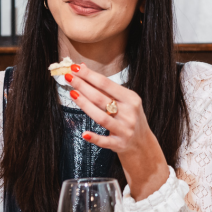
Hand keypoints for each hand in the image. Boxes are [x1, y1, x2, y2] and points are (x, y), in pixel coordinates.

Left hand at [65, 62, 169, 199]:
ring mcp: (125, 129)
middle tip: (69, 77)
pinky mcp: (120, 144)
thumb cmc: (129, 117)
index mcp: (131, 98)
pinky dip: (95, 138)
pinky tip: (84, 133)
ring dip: (85, 105)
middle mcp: (129, 113)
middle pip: (101, 98)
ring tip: (72, 94)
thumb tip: (83, 68)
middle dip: (83, 86)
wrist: (141, 143)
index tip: (75, 68)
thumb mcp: (124, 100)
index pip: (106, 84)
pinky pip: (105, 141)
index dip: (90, 75)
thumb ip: (105, 87)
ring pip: (101, 117)